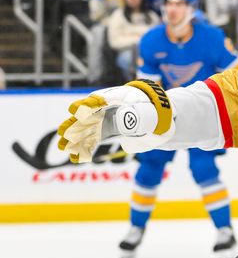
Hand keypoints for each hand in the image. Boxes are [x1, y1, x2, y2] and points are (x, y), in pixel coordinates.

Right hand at [57, 80, 173, 162]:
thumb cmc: (151, 109)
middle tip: (62, 131)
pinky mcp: (105, 130)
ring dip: (75, 138)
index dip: (87, 105)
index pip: (100, 100)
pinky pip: (93, 140)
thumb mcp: (150, 112)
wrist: (154, 113)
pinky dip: (85, 148)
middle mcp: (107, 108)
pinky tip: (76, 159)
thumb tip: (130, 123)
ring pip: (87, 129)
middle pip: (88, 115)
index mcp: (117, 98)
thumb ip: (140, 117)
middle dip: (75, 123)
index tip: (75, 109)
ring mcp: (104, 120)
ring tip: (63, 147)